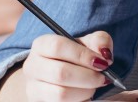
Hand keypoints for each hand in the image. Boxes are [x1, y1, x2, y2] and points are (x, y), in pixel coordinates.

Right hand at [0, 31, 115, 101]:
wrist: (59, 79)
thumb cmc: (74, 58)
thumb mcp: (87, 44)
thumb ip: (99, 41)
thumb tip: (104, 53)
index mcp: (41, 45)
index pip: (58, 46)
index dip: (82, 55)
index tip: (102, 63)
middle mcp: (32, 66)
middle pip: (60, 73)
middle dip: (88, 77)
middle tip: (102, 79)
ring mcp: (34, 88)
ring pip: (60, 94)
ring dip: (84, 92)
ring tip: (93, 88)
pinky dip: (80, 101)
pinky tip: (85, 96)